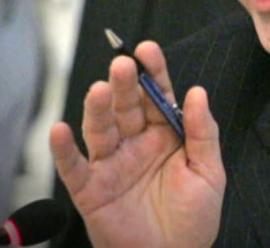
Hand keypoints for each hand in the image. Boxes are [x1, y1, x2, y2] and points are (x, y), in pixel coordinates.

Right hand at [50, 41, 224, 247]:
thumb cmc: (194, 219)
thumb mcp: (209, 172)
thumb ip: (203, 132)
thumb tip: (197, 92)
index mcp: (166, 134)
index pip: (157, 96)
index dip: (152, 72)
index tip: (147, 50)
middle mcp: (136, 143)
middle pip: (126, 106)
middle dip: (124, 83)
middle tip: (123, 64)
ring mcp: (112, 164)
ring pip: (100, 129)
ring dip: (97, 108)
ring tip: (100, 90)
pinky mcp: (91, 190)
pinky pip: (74, 167)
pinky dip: (64, 150)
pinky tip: (59, 130)